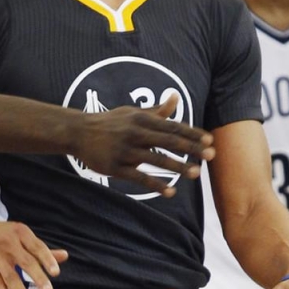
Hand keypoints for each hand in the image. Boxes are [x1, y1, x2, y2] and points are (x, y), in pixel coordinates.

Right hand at [0, 215, 66, 288]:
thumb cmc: (0, 234)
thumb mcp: (19, 235)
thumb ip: (40, 248)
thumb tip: (65, 256)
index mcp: (20, 232)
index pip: (37, 247)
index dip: (47, 259)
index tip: (56, 272)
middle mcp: (8, 242)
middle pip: (26, 262)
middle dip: (38, 277)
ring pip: (10, 276)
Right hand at [68, 95, 214, 195]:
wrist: (77, 132)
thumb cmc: (110, 122)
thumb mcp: (132, 113)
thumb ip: (157, 110)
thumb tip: (176, 97)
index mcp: (141, 119)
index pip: (171, 126)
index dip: (191, 134)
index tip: (209, 141)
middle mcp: (134, 132)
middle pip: (168, 140)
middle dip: (191, 148)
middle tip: (211, 156)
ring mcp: (124, 150)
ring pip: (155, 159)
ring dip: (177, 166)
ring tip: (195, 173)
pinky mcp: (115, 167)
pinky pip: (138, 177)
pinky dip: (155, 185)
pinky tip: (170, 192)